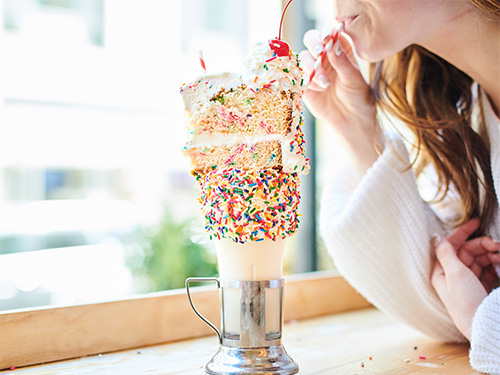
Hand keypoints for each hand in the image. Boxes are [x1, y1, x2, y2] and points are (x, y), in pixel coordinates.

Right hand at [299, 27, 375, 135]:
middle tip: (319, 52)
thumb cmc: (357, 96)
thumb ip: (342, 62)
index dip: (327, 31)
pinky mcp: (304, 82)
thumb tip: (333, 44)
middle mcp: (324, 55)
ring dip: (312, 67)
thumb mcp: (353, 78)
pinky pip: (298, 75)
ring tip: (326, 84)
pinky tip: (319, 89)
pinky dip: (307, 80)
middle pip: (311, 39)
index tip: (328, 37)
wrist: (350, 118)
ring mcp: (312, 68)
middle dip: (313, 43)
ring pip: (303, 57)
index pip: (330, 32)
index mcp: (339, 48)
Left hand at [431, 219, 499, 339]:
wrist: (484, 327)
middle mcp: (453, 276)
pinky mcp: (480, 288)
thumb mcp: (455, 274)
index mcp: (441, 272)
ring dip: (492, 254)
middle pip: (468, 252)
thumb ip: (446, 253)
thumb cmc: (465, 301)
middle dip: (483, 245)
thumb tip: (436, 236)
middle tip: (498, 245)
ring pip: (480, 260)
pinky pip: (488, 270)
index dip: (462, 232)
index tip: (476, 222)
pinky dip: (495, 265)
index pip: (450, 246)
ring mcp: (467, 282)